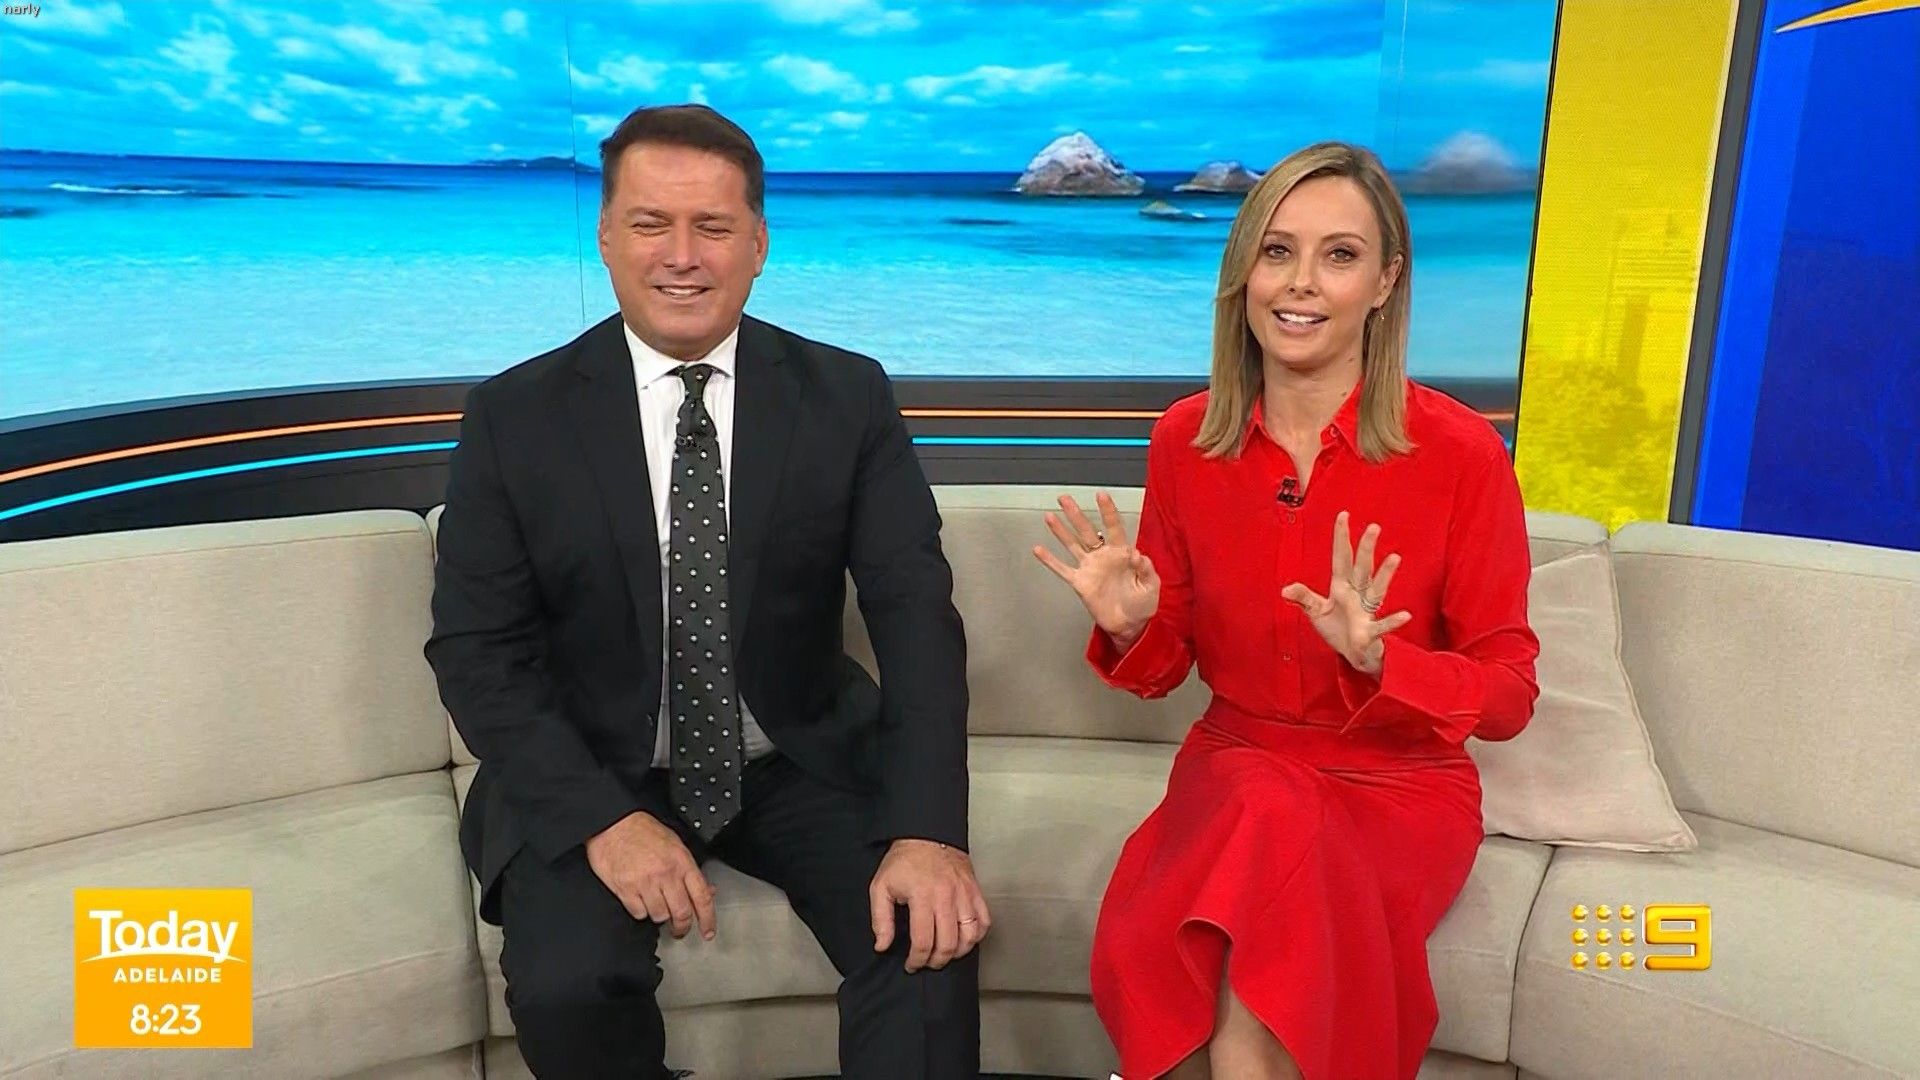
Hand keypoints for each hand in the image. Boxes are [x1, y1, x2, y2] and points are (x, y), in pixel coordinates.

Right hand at [585, 812, 716, 940]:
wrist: (613, 823)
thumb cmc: (643, 831)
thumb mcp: (675, 845)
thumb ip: (690, 870)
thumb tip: (706, 890)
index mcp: (682, 862)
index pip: (702, 897)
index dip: (708, 919)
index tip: (708, 932)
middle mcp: (665, 874)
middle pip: (682, 913)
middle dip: (682, 927)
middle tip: (679, 930)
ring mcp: (645, 883)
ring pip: (660, 916)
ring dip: (659, 915)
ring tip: (655, 904)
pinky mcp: (625, 889)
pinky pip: (638, 913)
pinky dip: (640, 911)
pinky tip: (639, 900)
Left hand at [869, 839, 990, 972]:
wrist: (927, 834)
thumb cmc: (904, 861)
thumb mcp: (881, 887)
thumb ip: (881, 920)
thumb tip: (882, 945)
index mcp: (922, 896)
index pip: (924, 941)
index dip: (917, 960)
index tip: (911, 964)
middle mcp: (947, 897)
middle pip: (948, 944)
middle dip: (936, 961)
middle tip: (927, 962)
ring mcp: (964, 894)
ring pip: (970, 936)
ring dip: (958, 952)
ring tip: (945, 954)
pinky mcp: (975, 891)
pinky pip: (984, 921)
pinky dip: (977, 936)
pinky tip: (964, 939)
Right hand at [1032, 492, 1159, 643]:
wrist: (1130, 625)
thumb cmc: (1143, 604)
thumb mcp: (1151, 585)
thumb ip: (1146, 569)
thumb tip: (1137, 554)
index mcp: (1122, 553)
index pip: (1114, 527)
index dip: (1107, 511)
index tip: (1101, 495)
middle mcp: (1103, 556)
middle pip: (1087, 530)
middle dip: (1075, 514)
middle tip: (1064, 498)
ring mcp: (1090, 568)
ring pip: (1072, 545)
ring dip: (1060, 531)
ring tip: (1049, 517)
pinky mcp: (1080, 583)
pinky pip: (1063, 569)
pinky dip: (1050, 560)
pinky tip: (1039, 549)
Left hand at [1281, 511, 1412, 675]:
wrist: (1352, 654)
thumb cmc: (1337, 629)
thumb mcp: (1316, 612)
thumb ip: (1304, 599)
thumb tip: (1285, 589)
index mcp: (1341, 587)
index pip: (1341, 558)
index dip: (1341, 538)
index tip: (1343, 515)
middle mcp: (1356, 594)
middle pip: (1362, 567)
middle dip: (1366, 548)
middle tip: (1373, 527)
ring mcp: (1366, 611)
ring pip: (1376, 588)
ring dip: (1385, 574)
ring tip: (1394, 557)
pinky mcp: (1370, 631)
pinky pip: (1382, 625)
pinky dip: (1393, 621)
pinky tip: (1405, 616)